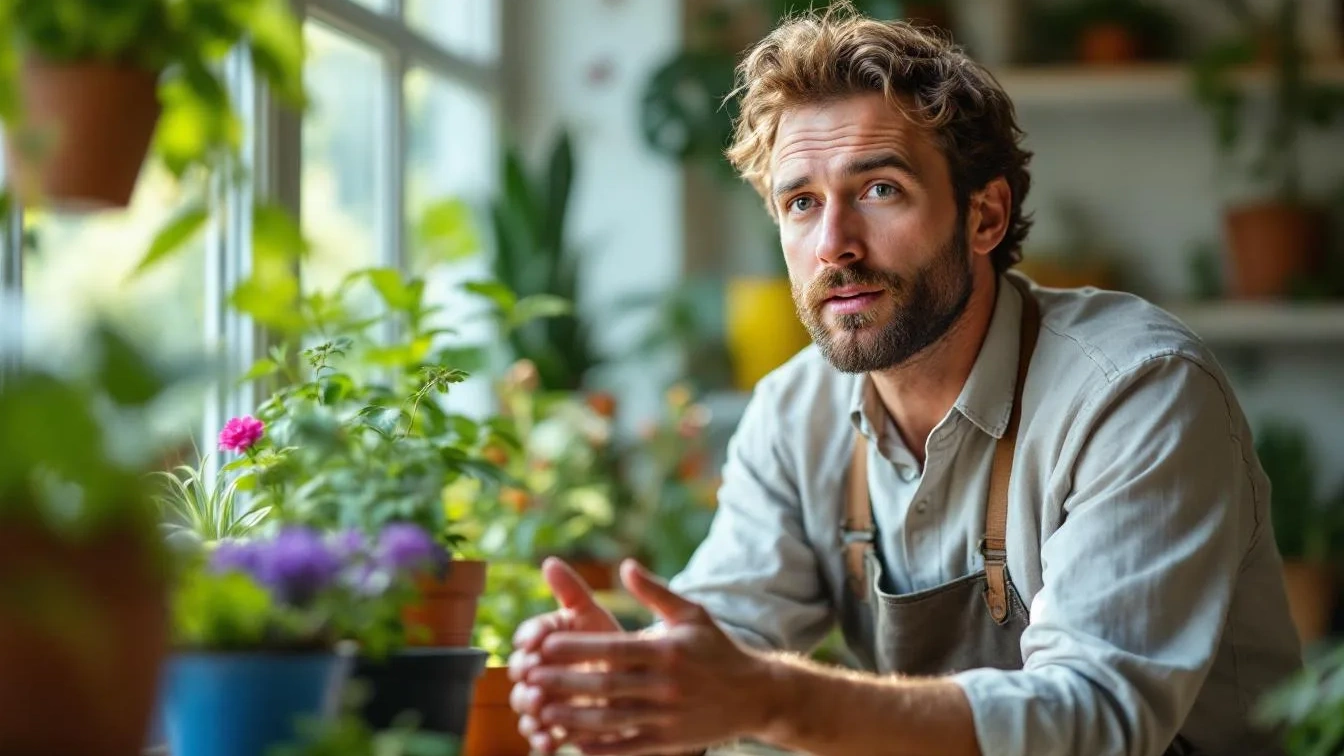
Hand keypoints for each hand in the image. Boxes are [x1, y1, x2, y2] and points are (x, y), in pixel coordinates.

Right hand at [510, 557, 622, 751]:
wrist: (635, 682)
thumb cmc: (612, 643)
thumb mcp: (593, 616)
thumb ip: (571, 591)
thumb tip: (549, 561)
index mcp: (547, 638)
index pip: (530, 634)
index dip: (529, 638)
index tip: (532, 642)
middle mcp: (538, 668)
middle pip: (520, 671)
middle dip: (524, 674)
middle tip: (532, 676)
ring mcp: (543, 699)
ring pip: (525, 704)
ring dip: (528, 707)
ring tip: (538, 708)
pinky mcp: (554, 726)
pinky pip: (541, 734)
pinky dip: (541, 739)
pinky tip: (549, 741)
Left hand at [522, 559, 773, 755]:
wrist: (755, 695)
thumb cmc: (716, 648)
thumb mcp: (692, 613)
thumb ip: (656, 591)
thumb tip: (625, 566)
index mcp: (667, 650)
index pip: (614, 649)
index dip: (577, 648)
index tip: (545, 644)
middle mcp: (666, 684)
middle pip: (607, 685)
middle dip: (565, 682)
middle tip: (529, 679)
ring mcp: (668, 716)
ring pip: (613, 720)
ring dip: (574, 718)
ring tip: (541, 713)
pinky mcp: (669, 741)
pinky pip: (628, 747)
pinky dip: (600, 747)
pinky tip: (573, 742)